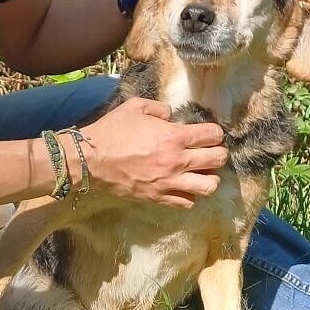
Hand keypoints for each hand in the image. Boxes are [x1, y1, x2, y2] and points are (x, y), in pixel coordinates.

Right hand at [80, 97, 228, 208]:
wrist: (91, 159)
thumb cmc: (112, 131)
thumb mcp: (135, 107)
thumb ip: (159, 108)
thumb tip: (170, 116)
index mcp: (174, 137)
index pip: (212, 135)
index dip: (215, 133)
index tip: (209, 134)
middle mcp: (177, 161)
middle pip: (217, 160)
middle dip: (219, 154)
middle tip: (211, 152)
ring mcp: (169, 182)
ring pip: (209, 186)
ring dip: (210, 178)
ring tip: (201, 173)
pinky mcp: (158, 197)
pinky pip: (187, 202)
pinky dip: (190, 195)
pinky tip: (183, 187)